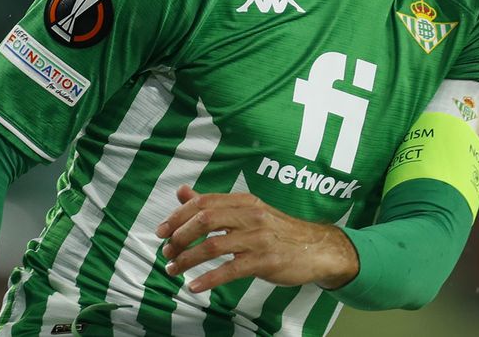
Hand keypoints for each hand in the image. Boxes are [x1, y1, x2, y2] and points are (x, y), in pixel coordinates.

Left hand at [155, 185, 358, 292]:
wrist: (317, 248)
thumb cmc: (278, 231)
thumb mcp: (248, 211)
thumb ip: (214, 203)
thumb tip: (182, 192)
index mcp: (245, 201)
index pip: (204, 202)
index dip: (178, 216)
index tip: (161, 231)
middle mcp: (251, 215)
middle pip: (205, 220)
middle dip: (179, 237)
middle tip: (166, 252)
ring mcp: (259, 238)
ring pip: (213, 245)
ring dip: (187, 260)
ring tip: (173, 270)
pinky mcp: (266, 261)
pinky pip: (230, 270)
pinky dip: (208, 279)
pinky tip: (194, 287)